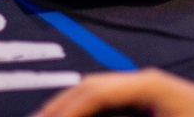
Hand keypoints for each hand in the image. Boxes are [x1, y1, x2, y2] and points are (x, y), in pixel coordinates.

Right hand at [32, 69, 193, 116]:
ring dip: (70, 107)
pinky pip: (110, 103)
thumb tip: (93, 106)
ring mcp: (143, 89)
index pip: (94, 92)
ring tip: (47, 116)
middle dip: (60, 106)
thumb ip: (125, 116)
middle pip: (90, 87)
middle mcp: (141, 81)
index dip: (67, 108)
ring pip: (96, 94)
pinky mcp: (146, 100)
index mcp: (145, 83)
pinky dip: (88, 111)